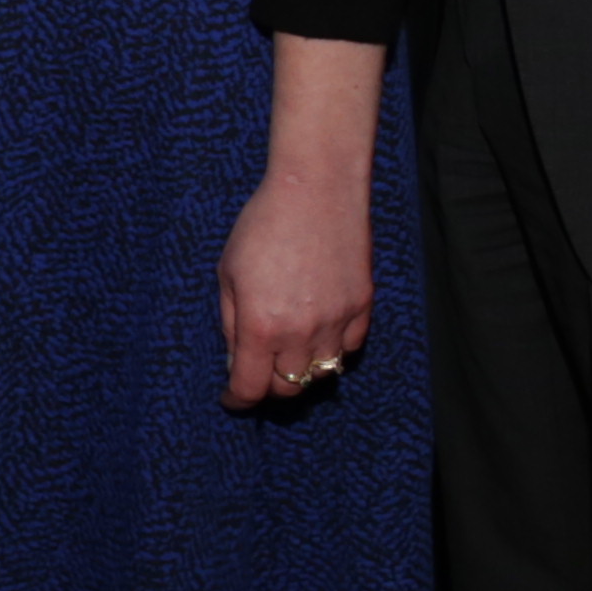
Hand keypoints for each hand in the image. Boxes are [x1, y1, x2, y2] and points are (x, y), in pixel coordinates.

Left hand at [218, 157, 374, 407]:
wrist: (316, 190)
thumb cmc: (262, 225)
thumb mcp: (228, 274)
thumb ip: (231, 323)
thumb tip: (237, 361)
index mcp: (261, 325)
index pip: (251, 387)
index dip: (237, 400)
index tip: (231, 400)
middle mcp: (302, 331)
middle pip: (289, 387)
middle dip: (268, 386)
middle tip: (256, 373)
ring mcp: (337, 321)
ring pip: (322, 372)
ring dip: (301, 369)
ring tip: (286, 353)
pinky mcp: (363, 306)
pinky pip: (349, 348)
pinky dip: (331, 350)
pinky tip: (317, 334)